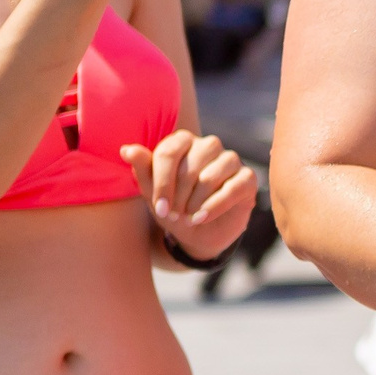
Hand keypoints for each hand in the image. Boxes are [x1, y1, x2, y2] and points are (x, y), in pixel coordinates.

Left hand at [121, 128, 255, 258]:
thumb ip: (142, 169)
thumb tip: (127, 150)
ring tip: (188, 217)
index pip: (169, 153)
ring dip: (196, 202)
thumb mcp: (153, 192)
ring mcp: (230, 160)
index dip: (162, 183)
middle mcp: (208, 145)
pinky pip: (233, 188)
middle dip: (179, 195)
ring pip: (212, 176)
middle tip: (174, 214)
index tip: (159, 207)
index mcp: (182, 141)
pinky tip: (202, 218)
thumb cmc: (173, 207)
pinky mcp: (248, 178)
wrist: (198, 232)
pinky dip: (215, 206)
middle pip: (190, 166)